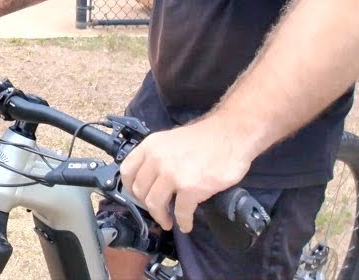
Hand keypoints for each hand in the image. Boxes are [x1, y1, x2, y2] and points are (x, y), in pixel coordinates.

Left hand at [119, 118, 253, 233]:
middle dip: (146, 205)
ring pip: (154, 204)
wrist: (231, 135)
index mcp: (151, 146)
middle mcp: (157, 160)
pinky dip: (183, 222)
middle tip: (157, 211)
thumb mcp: (171, 140)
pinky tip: (186, 224)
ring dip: (161, 217)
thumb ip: (158, 157)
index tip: (138, 197)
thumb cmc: (205, 138)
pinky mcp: (191, 189)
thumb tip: (150, 179)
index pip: (127, 170)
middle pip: (139, 190)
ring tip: (168, 222)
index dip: (130, 188)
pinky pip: (181, 213)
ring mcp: (172, 175)